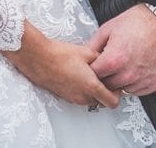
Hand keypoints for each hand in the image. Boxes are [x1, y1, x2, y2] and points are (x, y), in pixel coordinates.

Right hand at [1, 24, 118, 107]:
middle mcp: (82, 97)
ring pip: (90, 100)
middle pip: (102, 102)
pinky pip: (79, 97)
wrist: (38, 57)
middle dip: (105, 92)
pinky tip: (77, 75)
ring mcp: (72, 98)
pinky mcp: (64, 96)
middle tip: (103, 77)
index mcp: (91, 87)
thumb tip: (108, 61)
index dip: (117, 93)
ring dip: (93, 91)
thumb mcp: (87, 52)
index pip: (113, 102)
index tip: (115, 83)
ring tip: (88, 74)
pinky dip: (82, 90)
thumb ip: (101, 59)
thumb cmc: (59, 55)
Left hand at [86, 3, 155, 97]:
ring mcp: (143, 80)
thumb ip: (93, 45)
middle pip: (107, 86)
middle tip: (111, 65)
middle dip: (106, 77)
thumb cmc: (140, 22)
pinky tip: (137, 68)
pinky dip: (136, 83)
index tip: (96, 66)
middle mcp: (128, 74)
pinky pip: (139, 90)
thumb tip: (86, 56)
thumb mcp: (109, 28)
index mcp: (113, 60)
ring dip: (121, 81)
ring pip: (123, 90)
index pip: (94, 76)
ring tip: (126, 64)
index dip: (93, 70)